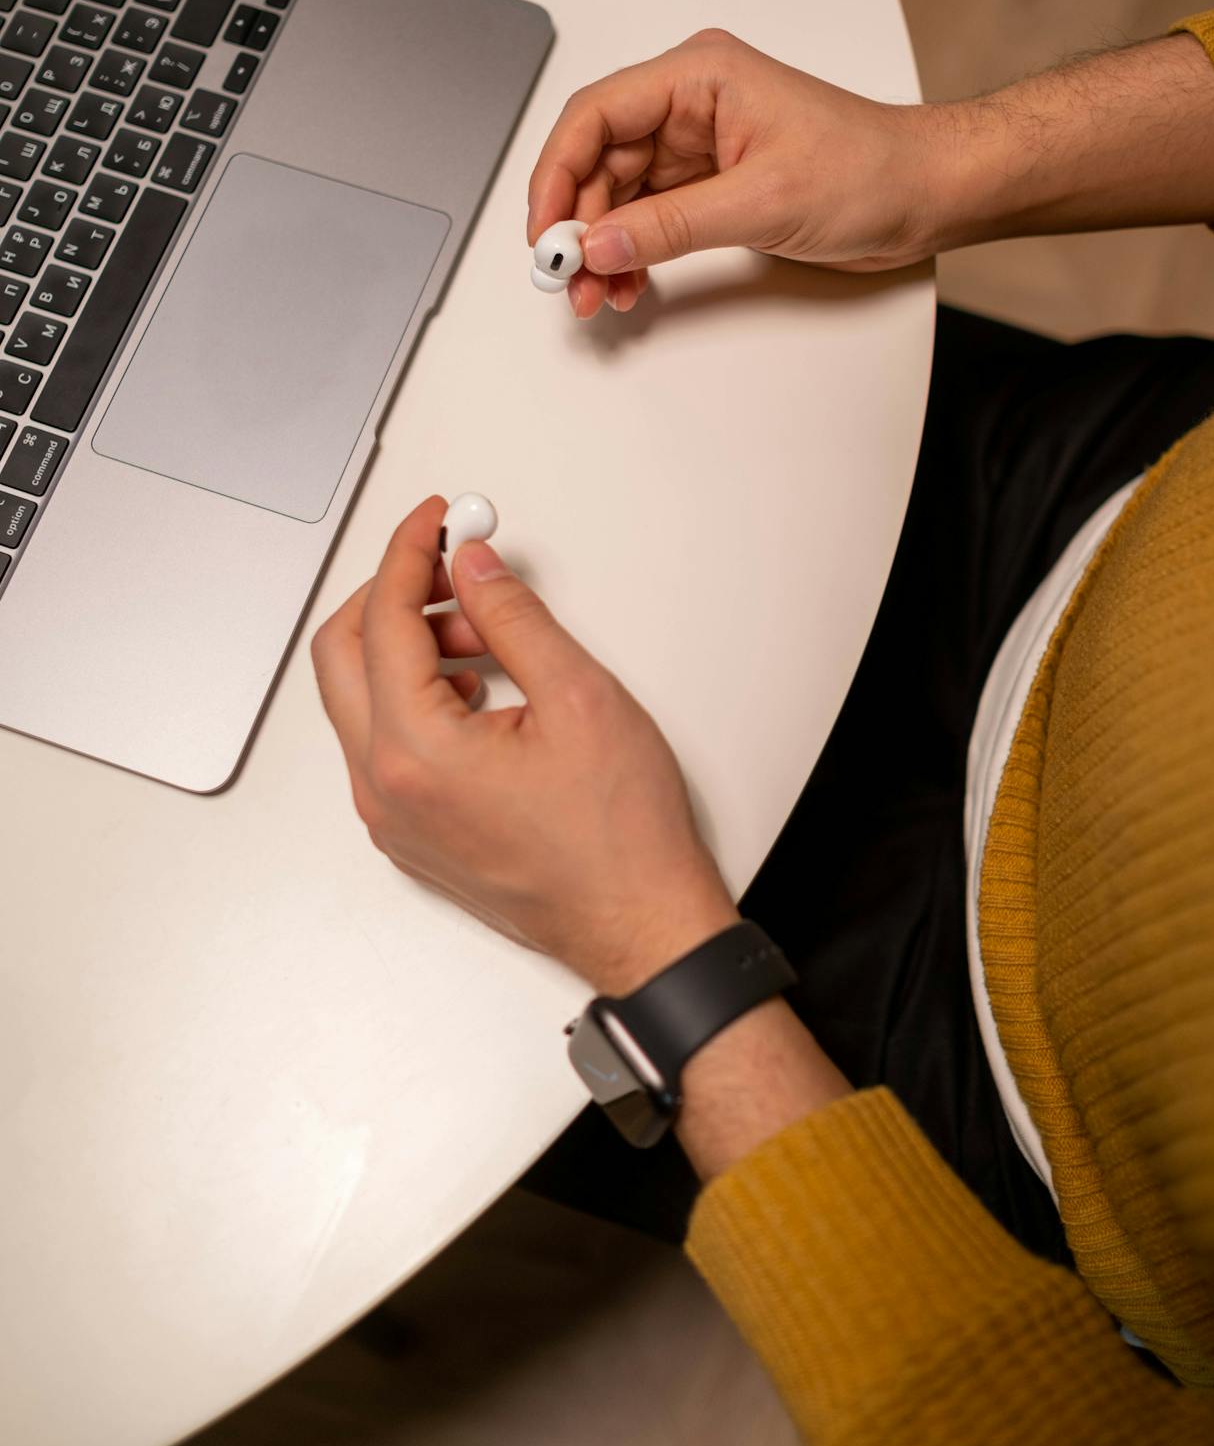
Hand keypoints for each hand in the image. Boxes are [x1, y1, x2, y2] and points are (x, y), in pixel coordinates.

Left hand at [311, 495, 737, 993]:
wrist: (639, 925)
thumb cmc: (620, 839)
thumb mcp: (579, 697)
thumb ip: (514, 617)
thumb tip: (474, 567)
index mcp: (415, 753)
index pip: (382, 620)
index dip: (409, 554)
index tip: (435, 520)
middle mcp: (384, 789)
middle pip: (341, 655)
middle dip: (394, 596)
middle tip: (454, 570)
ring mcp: (391, 818)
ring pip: (362, 700)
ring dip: (411, 649)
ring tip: (491, 640)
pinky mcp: (410, 833)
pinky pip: (385, 743)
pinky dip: (417, 697)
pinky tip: (482, 690)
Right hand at [527, 28, 941, 318]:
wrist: (925, 194)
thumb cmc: (870, 169)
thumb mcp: (763, 201)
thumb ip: (672, 225)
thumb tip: (600, 243)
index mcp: (700, 75)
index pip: (596, 115)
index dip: (557, 173)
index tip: (545, 230)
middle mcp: (692, 103)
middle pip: (598, 159)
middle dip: (576, 222)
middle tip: (568, 277)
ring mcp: (699, 144)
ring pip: (618, 194)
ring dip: (602, 245)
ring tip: (599, 292)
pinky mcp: (711, 183)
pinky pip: (648, 215)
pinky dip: (632, 251)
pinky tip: (629, 282)